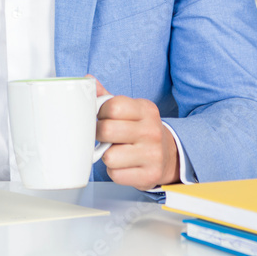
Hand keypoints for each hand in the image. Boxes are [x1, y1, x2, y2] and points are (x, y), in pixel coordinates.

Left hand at [90, 76, 179, 190]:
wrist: (168, 155)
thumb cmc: (141, 130)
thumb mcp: (130, 110)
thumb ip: (107, 97)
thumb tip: (88, 79)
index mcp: (146, 110)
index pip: (112, 106)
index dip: (100, 113)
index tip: (103, 118)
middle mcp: (152, 131)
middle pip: (106, 130)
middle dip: (100, 135)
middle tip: (106, 137)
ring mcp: (153, 155)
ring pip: (109, 156)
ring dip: (107, 156)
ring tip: (116, 151)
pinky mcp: (150, 176)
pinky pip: (116, 175)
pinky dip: (115, 172)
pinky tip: (124, 165)